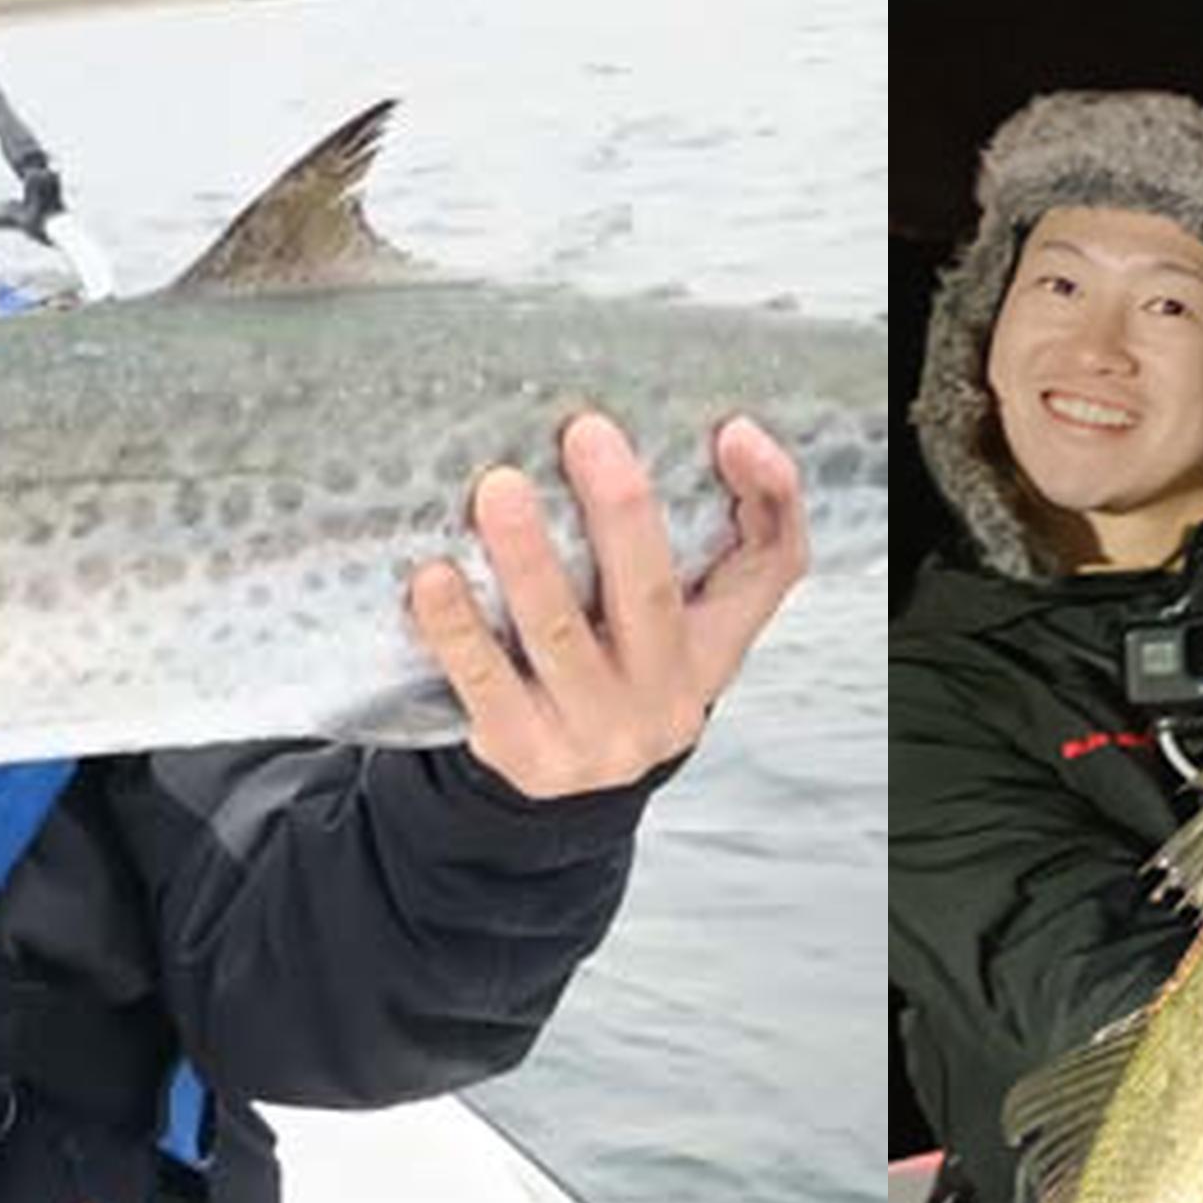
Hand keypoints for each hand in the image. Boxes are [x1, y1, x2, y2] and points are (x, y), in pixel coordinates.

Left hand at [406, 411, 809, 798]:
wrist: (574, 771)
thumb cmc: (626, 660)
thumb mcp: (688, 608)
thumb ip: (724, 522)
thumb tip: (739, 436)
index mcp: (714, 648)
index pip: (770, 568)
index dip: (766, 497)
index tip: (732, 432)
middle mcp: (665, 698)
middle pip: (651, 596)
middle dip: (619, 512)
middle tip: (584, 434)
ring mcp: (595, 734)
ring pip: (560, 637)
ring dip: (528, 560)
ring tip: (497, 491)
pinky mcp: (526, 755)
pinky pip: (485, 685)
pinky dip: (457, 629)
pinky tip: (433, 579)